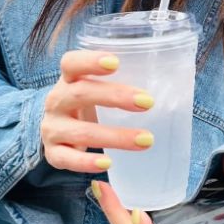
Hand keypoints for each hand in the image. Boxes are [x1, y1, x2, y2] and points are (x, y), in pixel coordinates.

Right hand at [41, 50, 155, 172]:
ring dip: (116, 136)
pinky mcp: (53, 153)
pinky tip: (108, 162)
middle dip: (116, 97)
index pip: (71, 63)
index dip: (90, 61)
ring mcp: (52, 128)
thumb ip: (121, 82)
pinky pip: (68, 159)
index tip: (116, 63)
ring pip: (82, 132)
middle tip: (148, 102)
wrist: (56, 130)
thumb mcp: (95, 88)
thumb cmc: (86, 104)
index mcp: (67, 79)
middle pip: (81, 94)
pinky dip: (87, 162)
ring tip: (146, 139)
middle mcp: (56, 101)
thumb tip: (172, 82)